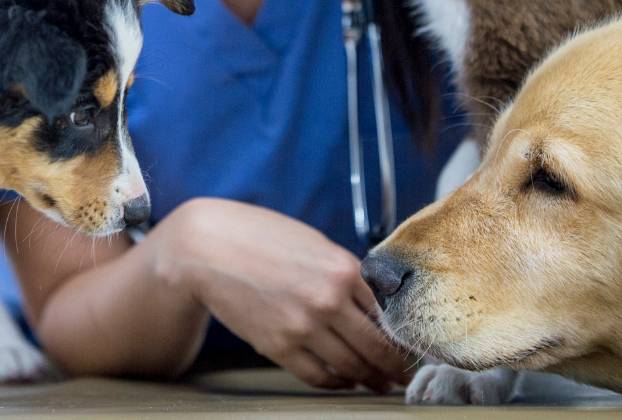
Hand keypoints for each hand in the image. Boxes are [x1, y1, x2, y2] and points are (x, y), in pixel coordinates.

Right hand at [151, 198, 413, 391]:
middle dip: (395, 367)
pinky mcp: (278, 347)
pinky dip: (336, 383)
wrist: (209, 247)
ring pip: (351, 367)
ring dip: (369, 379)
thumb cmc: (260, 237)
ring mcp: (302, 327)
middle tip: (406, 376)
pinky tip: (343, 380)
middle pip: (376, 347)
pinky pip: (318, 376)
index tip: (413, 347)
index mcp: (341, 268)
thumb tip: (374, 303)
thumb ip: (344, 272)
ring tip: (379, 383)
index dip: (404, 335)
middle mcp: (327, 300)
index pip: (388, 313)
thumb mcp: (312, 243)